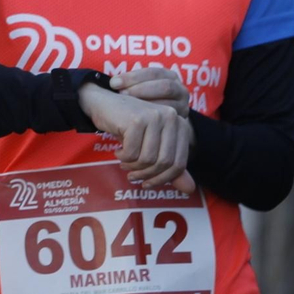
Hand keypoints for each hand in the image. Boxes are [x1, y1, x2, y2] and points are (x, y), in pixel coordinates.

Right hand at [78, 84, 194, 191]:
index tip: (147, 184)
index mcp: (180, 125)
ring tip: (124, 163)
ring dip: (132, 166)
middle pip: (164, 162)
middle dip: (146, 174)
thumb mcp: (151, 145)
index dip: (163, 178)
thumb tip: (189, 190)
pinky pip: (132, 152)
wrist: (103, 103)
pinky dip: (123, 157)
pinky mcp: (136, 119)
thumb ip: (170, 166)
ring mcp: (154, 116)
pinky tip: (118, 151)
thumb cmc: (129, 126)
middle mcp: (171, 118)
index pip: (179, 163)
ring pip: (148, 159)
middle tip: (132, 176)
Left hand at [109, 66, 189, 116]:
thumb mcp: (139, 88)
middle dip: (141, 90)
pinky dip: (153, 121)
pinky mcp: (183, 122)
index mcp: (169, 75)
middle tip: (123, 96)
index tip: (114, 83)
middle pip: (164, 86)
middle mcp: (180, 89)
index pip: (153, 72)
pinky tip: (137, 122)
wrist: (162, 122)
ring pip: (169, 104)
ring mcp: (183, 106)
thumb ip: (129, 84)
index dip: (133, 77)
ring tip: (128, 109)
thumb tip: (109, 83)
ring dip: (147, 106)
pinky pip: (170, 121)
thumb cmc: (142, 100)